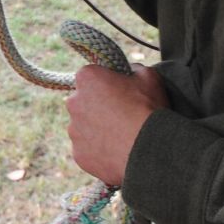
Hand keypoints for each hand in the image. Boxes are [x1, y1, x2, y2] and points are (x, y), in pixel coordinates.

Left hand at [66, 65, 168, 187]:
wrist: (150, 150)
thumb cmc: (148, 109)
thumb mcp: (148, 76)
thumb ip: (134, 70)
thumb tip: (130, 73)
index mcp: (87, 78)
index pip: (90, 76)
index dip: (105, 83)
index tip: (118, 92)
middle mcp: (74, 102)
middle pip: (83, 102)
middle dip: (98, 107)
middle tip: (120, 116)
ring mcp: (74, 130)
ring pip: (84, 127)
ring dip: (97, 130)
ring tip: (121, 136)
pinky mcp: (78, 154)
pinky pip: (87, 150)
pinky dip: (98, 151)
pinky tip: (117, 151)